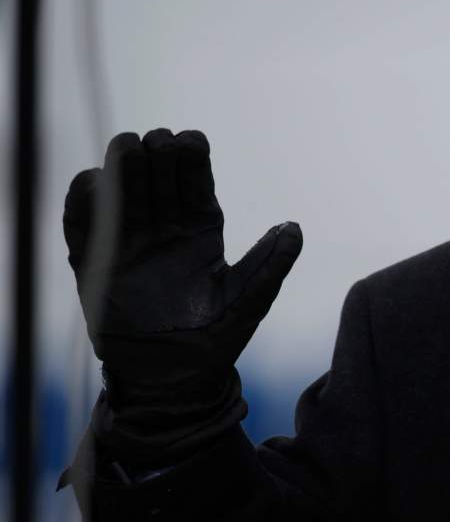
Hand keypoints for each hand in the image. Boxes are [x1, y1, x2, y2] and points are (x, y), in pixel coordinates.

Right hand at [63, 129, 301, 461]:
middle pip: (155, 169)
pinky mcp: (95, 258)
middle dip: (155, 150)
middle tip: (156, 147)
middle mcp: (165, 224)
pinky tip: (94, 186)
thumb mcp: (250, 300)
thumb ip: (272, 264)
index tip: (190, 143)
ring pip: (120, 185)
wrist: (172, 377)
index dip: (190, 151)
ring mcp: (129, 239)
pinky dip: (85, 197)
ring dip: (121, 163)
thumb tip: (294, 227)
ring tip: (127, 152)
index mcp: (202, 225)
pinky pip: (82, 218)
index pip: (194, 172)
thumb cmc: (217, 338)